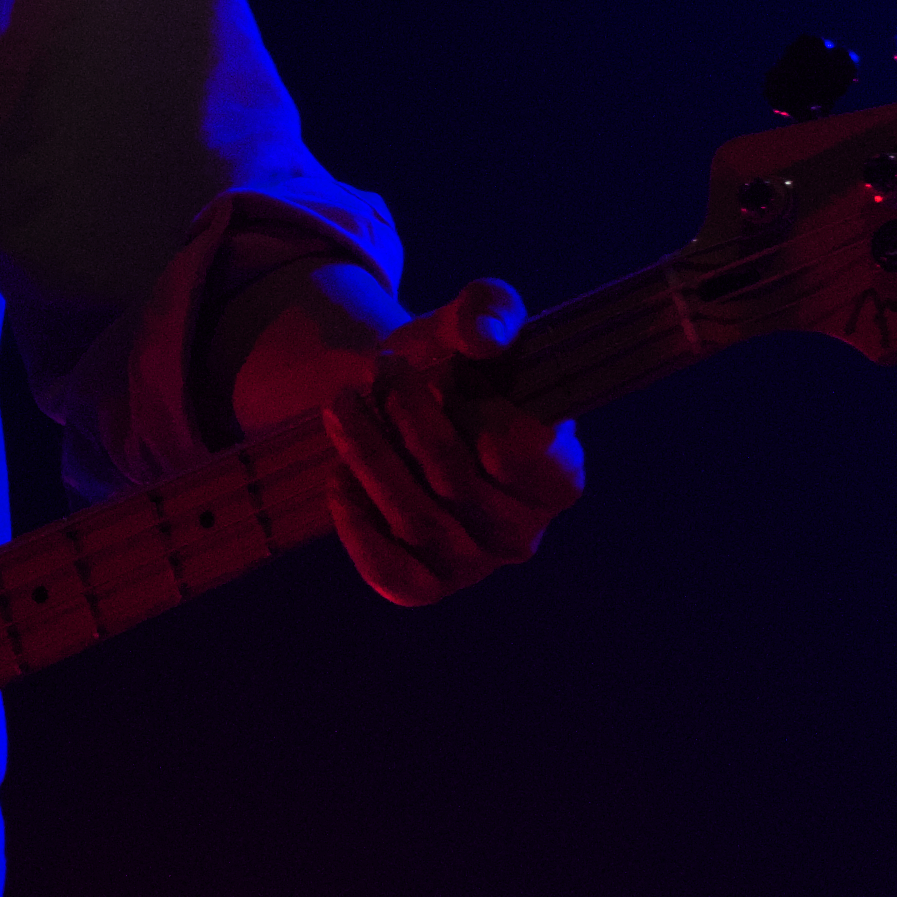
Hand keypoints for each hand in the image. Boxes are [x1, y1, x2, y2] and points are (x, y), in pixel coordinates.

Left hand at [224, 269, 590, 606]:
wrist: (394, 402)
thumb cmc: (451, 363)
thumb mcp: (470, 322)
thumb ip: (490, 311)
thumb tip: (483, 336)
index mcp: (558, 473)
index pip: (526, 455)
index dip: (477, 410)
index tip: (444, 367)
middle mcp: (523, 531)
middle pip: (458, 483)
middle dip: (407, 418)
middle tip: (377, 368)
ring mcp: (474, 565)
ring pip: (418, 522)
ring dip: (370, 456)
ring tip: (340, 405)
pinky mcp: (423, 585)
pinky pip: (390, 572)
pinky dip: (357, 524)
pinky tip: (338, 475)